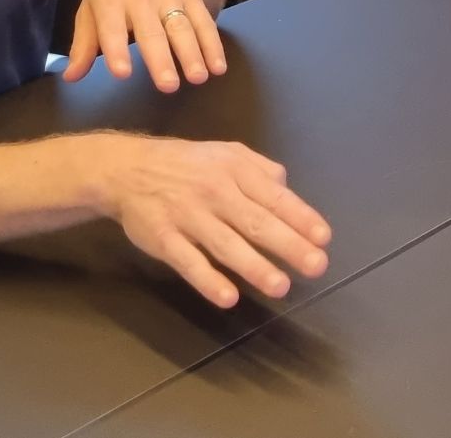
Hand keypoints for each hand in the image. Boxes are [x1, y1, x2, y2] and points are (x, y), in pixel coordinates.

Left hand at [63, 0, 226, 91]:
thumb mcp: (90, 7)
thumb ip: (83, 44)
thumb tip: (71, 77)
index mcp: (110, 1)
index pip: (112, 29)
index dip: (116, 50)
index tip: (123, 73)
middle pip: (152, 32)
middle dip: (161, 59)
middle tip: (168, 86)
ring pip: (182, 27)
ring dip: (192, 53)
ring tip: (198, 77)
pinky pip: (203, 20)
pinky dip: (213, 44)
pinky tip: (218, 66)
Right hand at [99, 134, 332, 306]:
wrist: (126, 169)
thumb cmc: (187, 165)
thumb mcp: (227, 153)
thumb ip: (262, 170)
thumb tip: (289, 192)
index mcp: (235, 170)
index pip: (274, 197)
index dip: (301, 218)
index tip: (323, 238)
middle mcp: (215, 192)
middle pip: (256, 222)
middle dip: (289, 245)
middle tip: (317, 266)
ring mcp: (188, 216)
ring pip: (226, 245)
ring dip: (255, 267)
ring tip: (281, 287)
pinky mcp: (163, 238)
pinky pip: (188, 261)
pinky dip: (208, 280)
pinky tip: (229, 297)